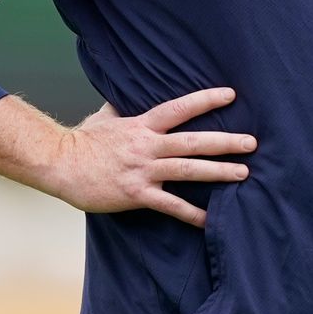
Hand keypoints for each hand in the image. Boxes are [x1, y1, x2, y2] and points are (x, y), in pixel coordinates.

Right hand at [45, 87, 253, 226]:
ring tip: (243, 173)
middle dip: (225, 141)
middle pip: (192, 141)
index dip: (205, 100)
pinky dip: (192, 214)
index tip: (231, 95)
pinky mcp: (137, 194)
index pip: (179, 108)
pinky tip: (211, 220)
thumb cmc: (81, 141)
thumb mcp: (103, 117)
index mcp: (141, 125)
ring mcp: (143, 171)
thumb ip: (120, 108)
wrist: (60, 165)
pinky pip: (171, 205)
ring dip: (218, 172)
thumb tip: (125, 94)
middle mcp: (146, 146)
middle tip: (252, 142)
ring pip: (188, 170)